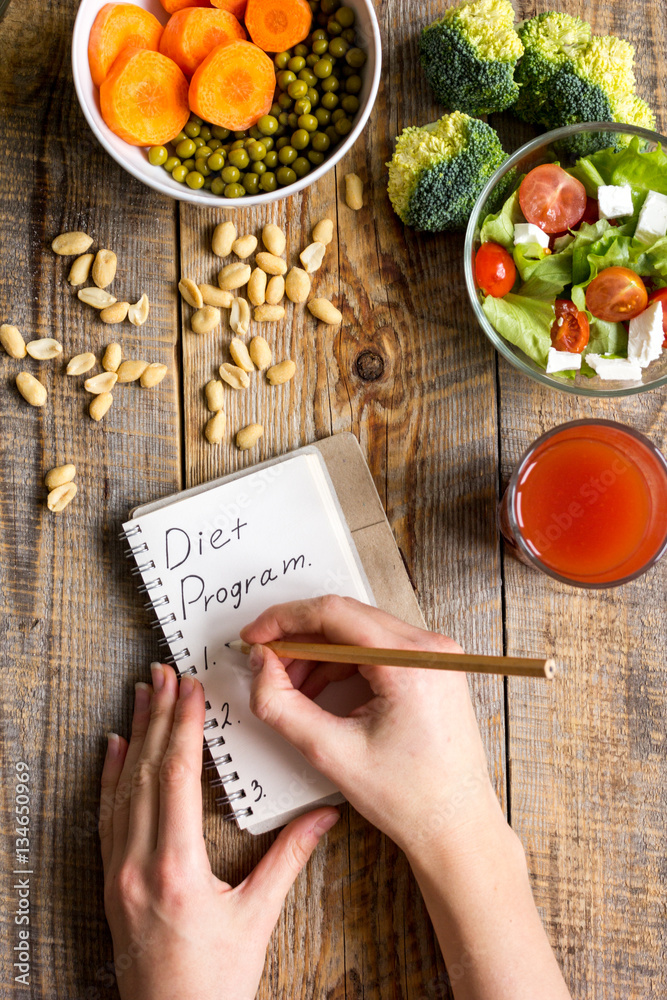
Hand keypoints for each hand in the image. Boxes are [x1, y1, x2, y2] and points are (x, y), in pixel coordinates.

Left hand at [99, 663, 338, 999]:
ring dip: (133, 736)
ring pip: (122, 788)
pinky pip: (106, 817)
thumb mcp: (257, 918)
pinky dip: (110, 777)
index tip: (189, 688)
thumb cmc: (215, 982)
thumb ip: (289, 860)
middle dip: (157, 716)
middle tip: (162, 673)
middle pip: (145, 771)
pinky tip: (113, 749)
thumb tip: (324, 814)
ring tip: (140, 695)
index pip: (176, 776)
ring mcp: (118, 873)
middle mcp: (138, 864)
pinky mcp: (112, 883)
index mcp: (176, 867)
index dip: (183, 726)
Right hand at [240, 596, 501, 856]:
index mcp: (410, 662)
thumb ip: (282, 705)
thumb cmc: (409, 797)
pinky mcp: (431, 668)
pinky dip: (341, 663)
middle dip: (298, 639)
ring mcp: (435, 656)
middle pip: (345, 618)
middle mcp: (428, 649)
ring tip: (290, 687)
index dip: (284, 620)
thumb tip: (259, 666)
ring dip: (318, 653)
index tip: (254, 636)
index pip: (333, 613)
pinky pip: (375, 649)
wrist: (455, 826)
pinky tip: (319, 691)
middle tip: (265, 664)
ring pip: (358, 632)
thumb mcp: (331, 752)